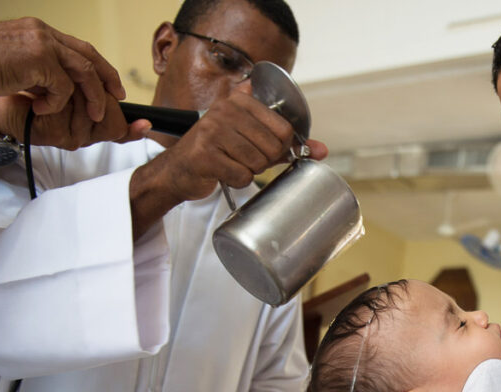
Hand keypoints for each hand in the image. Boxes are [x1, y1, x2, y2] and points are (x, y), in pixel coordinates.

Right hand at [0, 18, 124, 120]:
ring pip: (85, 72)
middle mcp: (45, 34)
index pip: (80, 48)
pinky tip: (41, 109)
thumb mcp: (16, 62)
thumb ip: (38, 69)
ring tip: (94, 114)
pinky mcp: (40, 60)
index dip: (99, 66)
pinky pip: (63, 87)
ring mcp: (44, 44)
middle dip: (108, 79)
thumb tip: (54, 89)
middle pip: (90, 56)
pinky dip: (57, 103)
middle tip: (118, 98)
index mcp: (40, 32)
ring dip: (93, 96)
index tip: (111, 84)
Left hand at [0, 92, 148, 149]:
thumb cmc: (32, 100)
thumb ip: (98, 101)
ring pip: (91, 110)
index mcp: (88, 131)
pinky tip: (45, 98)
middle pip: (111, 117)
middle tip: (76, 87)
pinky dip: (58, 96)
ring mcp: (71, 138)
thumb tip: (136, 114)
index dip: (132, 128)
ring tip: (54, 92)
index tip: (146, 124)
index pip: (119, 130)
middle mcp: (83, 138)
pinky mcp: (56, 134)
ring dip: (74, 92)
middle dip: (98, 95)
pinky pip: (71, 108)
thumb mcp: (69, 97)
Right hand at [130, 82, 302, 222]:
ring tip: (231, 164)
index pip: (283, 130)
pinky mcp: (204, 154)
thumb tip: (322, 150)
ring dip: (249, 171)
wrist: (178, 171)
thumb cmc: (217, 153)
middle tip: (244, 159)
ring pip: (258, 163)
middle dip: (263, 162)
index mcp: (240, 101)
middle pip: (272, 148)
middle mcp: (225, 110)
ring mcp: (212, 131)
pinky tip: (223, 173)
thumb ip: (285, 144)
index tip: (264, 150)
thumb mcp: (251, 140)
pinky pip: (241, 175)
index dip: (279, 148)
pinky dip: (237, 180)